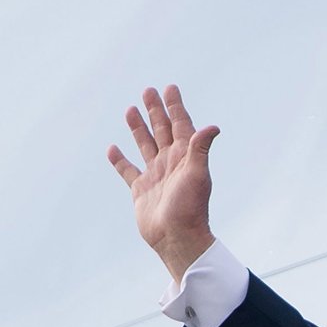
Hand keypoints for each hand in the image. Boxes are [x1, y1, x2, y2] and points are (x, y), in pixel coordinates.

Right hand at [106, 84, 220, 279]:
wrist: (177, 238)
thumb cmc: (190, 208)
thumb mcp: (197, 175)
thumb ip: (200, 149)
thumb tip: (213, 127)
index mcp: (185, 157)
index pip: (181, 125)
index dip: (175, 106)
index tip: (169, 87)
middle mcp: (170, 163)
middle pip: (161, 130)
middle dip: (155, 110)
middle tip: (148, 90)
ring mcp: (155, 176)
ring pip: (144, 145)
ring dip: (138, 128)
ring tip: (130, 109)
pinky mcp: (141, 190)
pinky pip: (128, 171)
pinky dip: (119, 160)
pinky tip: (113, 148)